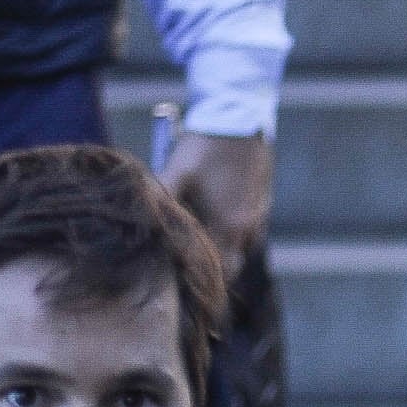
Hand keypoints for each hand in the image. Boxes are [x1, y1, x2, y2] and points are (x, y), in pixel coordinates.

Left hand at [160, 131, 273, 277]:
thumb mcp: (176, 173)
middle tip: (194, 273)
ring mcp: (259, 215)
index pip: (220, 272)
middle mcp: (248, 227)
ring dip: (226, 251)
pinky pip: (251, 230)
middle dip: (216, 272)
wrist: (238, 117)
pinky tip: (222, 221)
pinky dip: (236, 234)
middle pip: (234, 266)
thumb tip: (142, 224)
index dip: (204, 282)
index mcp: (227, 227)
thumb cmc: (204, 147)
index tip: (189, 289)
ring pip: (244, 248)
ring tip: (205, 247)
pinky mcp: (264, 201)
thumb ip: (160, 200)